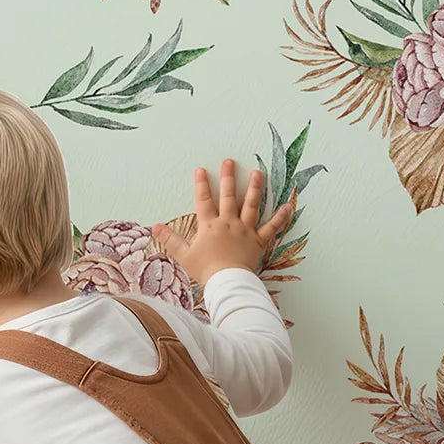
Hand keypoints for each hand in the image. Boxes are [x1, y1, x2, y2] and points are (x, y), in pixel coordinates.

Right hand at [153, 159, 291, 287]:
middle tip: (230, 162)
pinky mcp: (258, 241)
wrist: (227, 281)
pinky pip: (272, 227)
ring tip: (257, 173)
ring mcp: (245, 230)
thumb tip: (154, 227)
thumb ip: (170, 239)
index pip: (204, 200)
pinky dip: (280, 217)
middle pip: (228, 196)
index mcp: (210, 225)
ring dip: (254, 188)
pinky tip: (288, 205)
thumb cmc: (205, 270)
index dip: (202, 185)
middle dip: (228, 178)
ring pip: (251, 205)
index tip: (201, 170)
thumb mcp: (184, 255)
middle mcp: (228, 223)